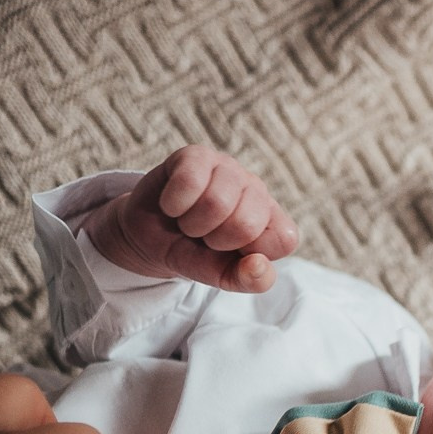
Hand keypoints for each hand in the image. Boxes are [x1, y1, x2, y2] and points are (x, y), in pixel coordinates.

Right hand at [82, 145, 299, 292]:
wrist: (148, 237)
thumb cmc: (192, 252)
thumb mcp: (218, 275)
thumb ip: (245, 279)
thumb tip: (258, 265)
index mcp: (272, 222)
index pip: (284, 240)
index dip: (250, 255)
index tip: (229, 254)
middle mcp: (257, 191)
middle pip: (246, 224)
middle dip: (215, 240)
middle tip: (204, 236)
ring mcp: (229, 169)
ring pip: (216, 202)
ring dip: (192, 223)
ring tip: (188, 221)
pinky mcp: (197, 155)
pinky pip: (189, 181)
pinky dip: (174, 203)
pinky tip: (173, 204)